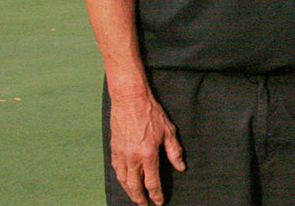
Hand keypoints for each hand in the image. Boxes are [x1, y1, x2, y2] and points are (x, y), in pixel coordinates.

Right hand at [108, 90, 184, 204]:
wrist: (129, 99)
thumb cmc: (151, 113)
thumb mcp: (168, 131)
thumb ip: (174, 151)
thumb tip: (181, 167)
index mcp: (148, 154)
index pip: (152, 182)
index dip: (156, 195)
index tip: (159, 202)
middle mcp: (132, 158)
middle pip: (135, 186)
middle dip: (140, 198)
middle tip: (145, 205)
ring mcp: (120, 154)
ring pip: (123, 180)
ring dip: (129, 192)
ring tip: (135, 197)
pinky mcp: (113, 149)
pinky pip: (116, 170)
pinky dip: (121, 180)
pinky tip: (125, 182)